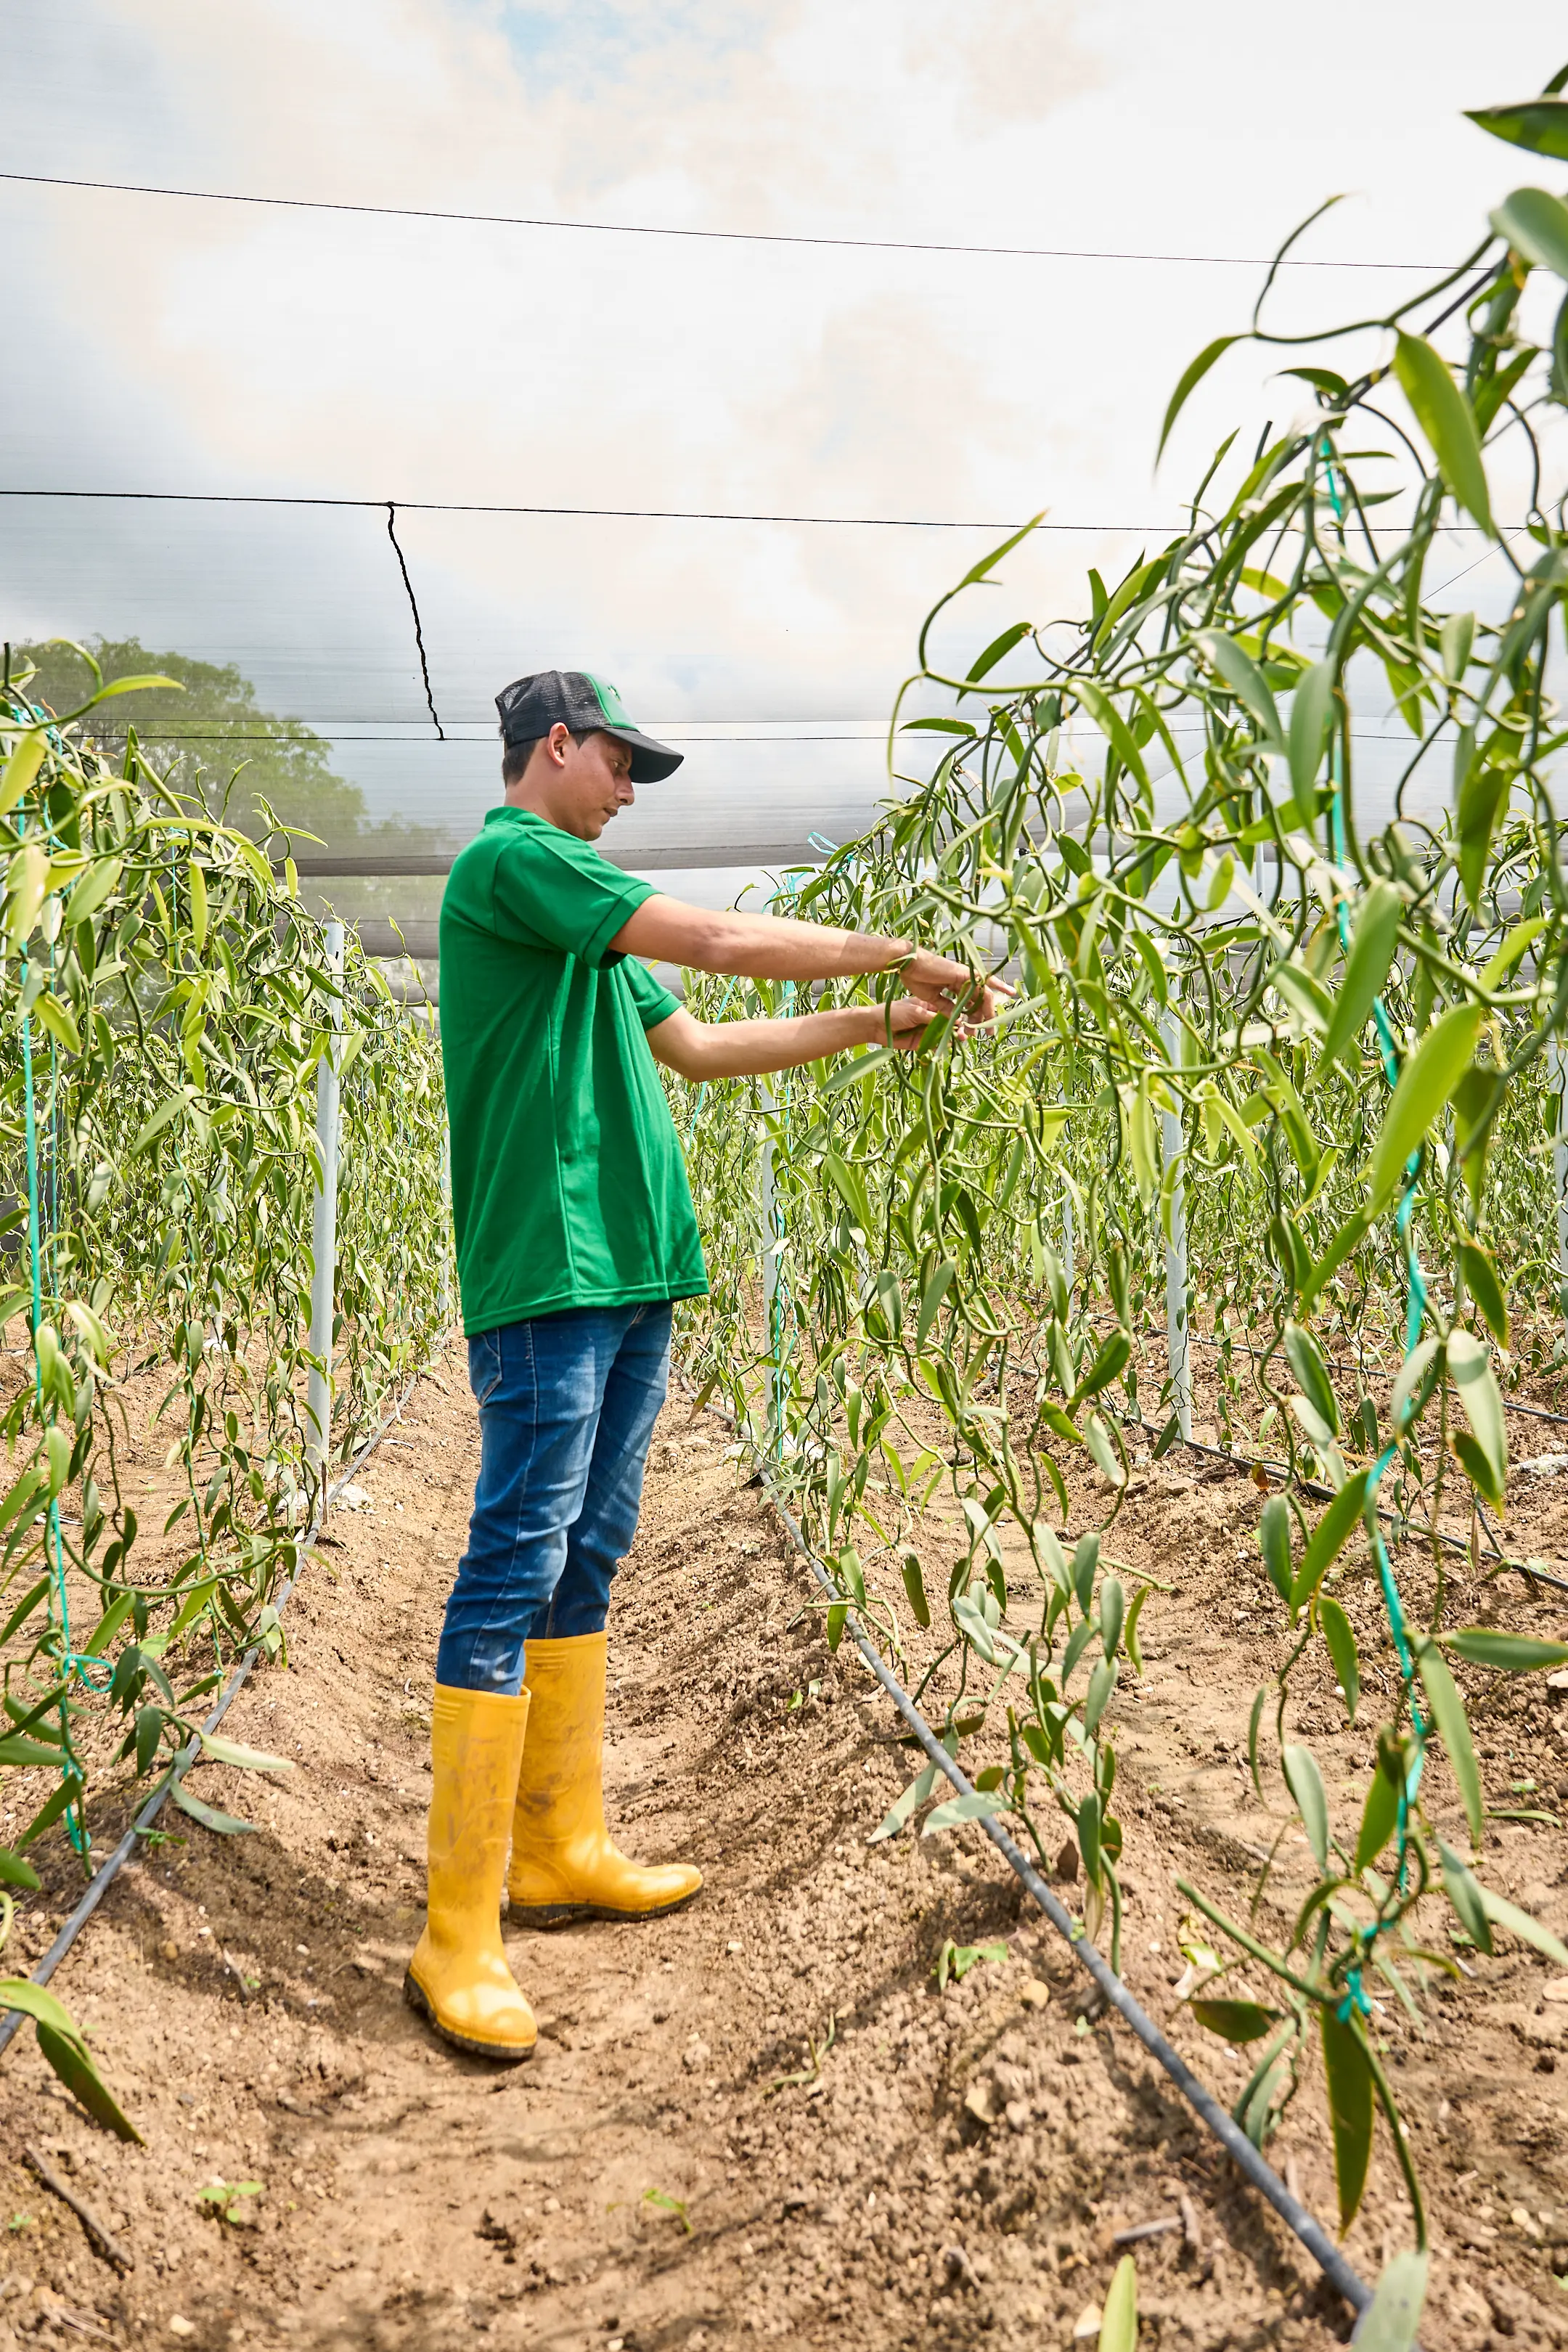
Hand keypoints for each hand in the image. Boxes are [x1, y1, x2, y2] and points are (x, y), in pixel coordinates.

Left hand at [877, 995, 967, 1053]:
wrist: (875, 1026)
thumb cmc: (893, 1012)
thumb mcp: (915, 1011)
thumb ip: (933, 1017)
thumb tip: (953, 1019)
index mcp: (929, 1006)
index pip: (947, 1010)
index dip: (957, 1015)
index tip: (967, 1020)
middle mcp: (929, 1018)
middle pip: (947, 1024)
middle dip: (957, 1029)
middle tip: (965, 1034)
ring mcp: (925, 1031)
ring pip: (942, 1036)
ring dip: (950, 1038)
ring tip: (960, 1040)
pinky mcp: (920, 1043)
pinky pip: (933, 1046)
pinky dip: (939, 1047)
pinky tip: (946, 1047)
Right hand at [900, 947, 1014, 1026]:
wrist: (908, 966)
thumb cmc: (916, 979)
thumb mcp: (933, 998)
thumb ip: (946, 1007)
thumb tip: (957, 1020)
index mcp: (954, 985)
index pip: (970, 1002)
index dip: (974, 1017)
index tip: (974, 1031)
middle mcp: (962, 980)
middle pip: (978, 1001)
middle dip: (983, 1019)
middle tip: (986, 1034)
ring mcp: (965, 976)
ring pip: (983, 996)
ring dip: (987, 1012)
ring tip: (990, 1028)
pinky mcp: (965, 973)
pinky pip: (985, 982)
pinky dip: (997, 985)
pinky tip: (1009, 992)